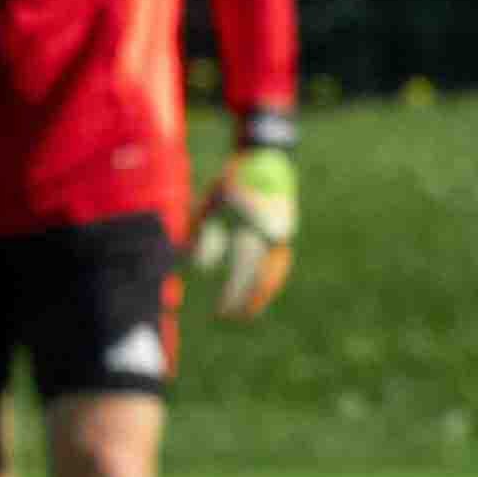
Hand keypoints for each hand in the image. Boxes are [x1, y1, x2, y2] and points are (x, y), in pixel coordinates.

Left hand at [188, 132, 299, 317]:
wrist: (265, 159)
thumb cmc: (231, 180)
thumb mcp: (210, 202)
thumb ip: (201, 231)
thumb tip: (193, 261)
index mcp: (250, 226)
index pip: (241, 271)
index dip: (232, 294)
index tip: (221, 310)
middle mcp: (269, 234)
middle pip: (260, 278)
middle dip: (246, 301)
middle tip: (231, 317)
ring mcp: (281, 234)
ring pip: (274, 274)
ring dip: (261, 295)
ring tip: (248, 312)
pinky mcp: (284, 234)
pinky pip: (278, 265)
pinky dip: (270, 281)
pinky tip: (261, 293)